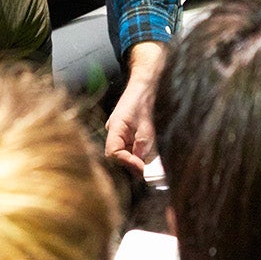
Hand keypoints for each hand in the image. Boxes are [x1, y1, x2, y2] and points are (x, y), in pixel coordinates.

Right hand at [106, 43, 164, 175]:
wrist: (141, 87)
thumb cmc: (142, 102)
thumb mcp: (146, 125)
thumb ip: (143, 145)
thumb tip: (141, 164)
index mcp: (114, 129)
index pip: (113, 153)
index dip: (126, 162)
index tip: (142, 167)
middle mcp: (112, 133)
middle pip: (116, 157)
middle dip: (130, 165)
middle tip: (146, 172)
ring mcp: (116, 135)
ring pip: (122, 155)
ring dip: (134, 162)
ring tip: (148, 168)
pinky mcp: (123, 136)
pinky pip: (127, 150)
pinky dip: (136, 157)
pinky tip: (146, 160)